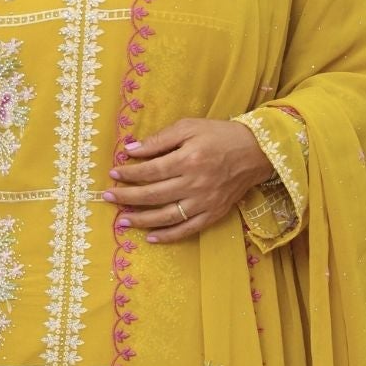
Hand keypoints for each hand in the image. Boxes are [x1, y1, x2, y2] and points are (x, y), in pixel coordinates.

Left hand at [100, 117, 272, 242]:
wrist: (257, 151)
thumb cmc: (220, 135)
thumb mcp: (190, 127)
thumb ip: (160, 139)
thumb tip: (131, 150)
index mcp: (188, 159)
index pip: (151, 170)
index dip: (129, 173)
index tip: (114, 174)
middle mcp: (195, 183)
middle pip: (153, 195)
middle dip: (127, 197)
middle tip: (108, 198)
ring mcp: (205, 202)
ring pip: (167, 216)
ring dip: (142, 220)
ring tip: (122, 221)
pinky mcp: (214, 213)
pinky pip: (188, 229)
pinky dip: (168, 236)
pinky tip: (151, 238)